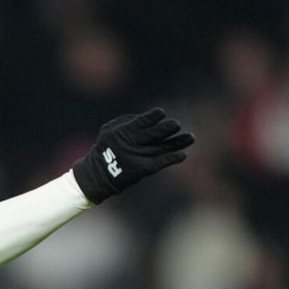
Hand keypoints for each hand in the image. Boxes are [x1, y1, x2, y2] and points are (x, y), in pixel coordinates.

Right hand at [70, 109, 194, 203]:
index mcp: (122, 132)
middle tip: (177, 124)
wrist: (97, 175)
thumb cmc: (105, 148)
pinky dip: (172, 159)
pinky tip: (183, 155)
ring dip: (177, 143)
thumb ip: (128, 121)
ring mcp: (138, 157)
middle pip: (154, 134)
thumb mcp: (109, 129)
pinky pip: (160, 163)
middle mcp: (131, 144)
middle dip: (167, 128)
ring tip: (191, 138)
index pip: (142, 122)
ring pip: (161, 148)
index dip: (153, 116)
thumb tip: (150, 118)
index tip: (161, 113)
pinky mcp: (142, 170)